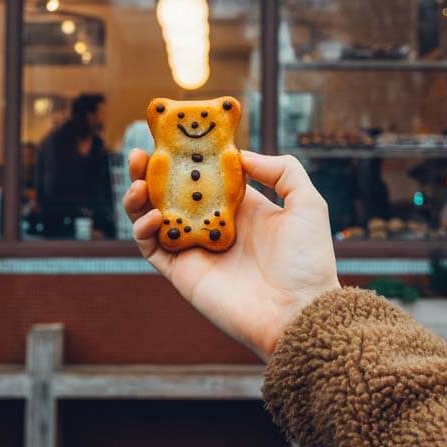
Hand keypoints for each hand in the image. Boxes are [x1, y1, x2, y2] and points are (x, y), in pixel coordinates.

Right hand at [123, 150, 339, 362]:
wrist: (300, 312)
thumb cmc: (308, 261)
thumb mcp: (307, 203)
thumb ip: (282, 170)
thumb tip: (241, 155)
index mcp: (238, 207)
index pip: (202, 174)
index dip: (186, 155)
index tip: (172, 134)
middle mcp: (211, 224)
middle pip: (170, 192)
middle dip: (151, 171)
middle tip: (139, 153)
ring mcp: (195, 248)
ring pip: (152, 217)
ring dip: (138, 197)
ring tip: (137, 179)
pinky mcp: (182, 273)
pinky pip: (151, 248)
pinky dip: (142, 230)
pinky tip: (152, 215)